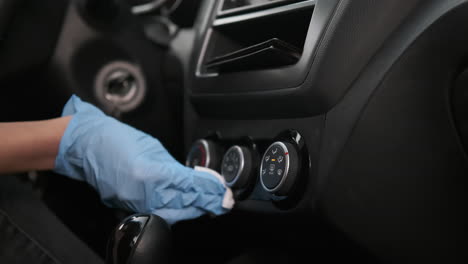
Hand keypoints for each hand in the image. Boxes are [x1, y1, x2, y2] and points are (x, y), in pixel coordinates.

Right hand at [54, 95, 233, 223]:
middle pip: (185, 203)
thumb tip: (193, 179)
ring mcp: (135, 203)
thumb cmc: (116, 139)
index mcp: (152, 174)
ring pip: (173, 212)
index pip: (190, 186)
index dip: (210, 189)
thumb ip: (174, 167)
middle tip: (222, 200)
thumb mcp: (154, 148)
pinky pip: (157, 212)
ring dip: (193, 208)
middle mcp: (144, 193)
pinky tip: (185, 206)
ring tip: (209, 203)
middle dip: (206, 202)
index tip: (222, 191)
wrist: (86, 145)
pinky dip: (174, 210)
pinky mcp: (127, 207)